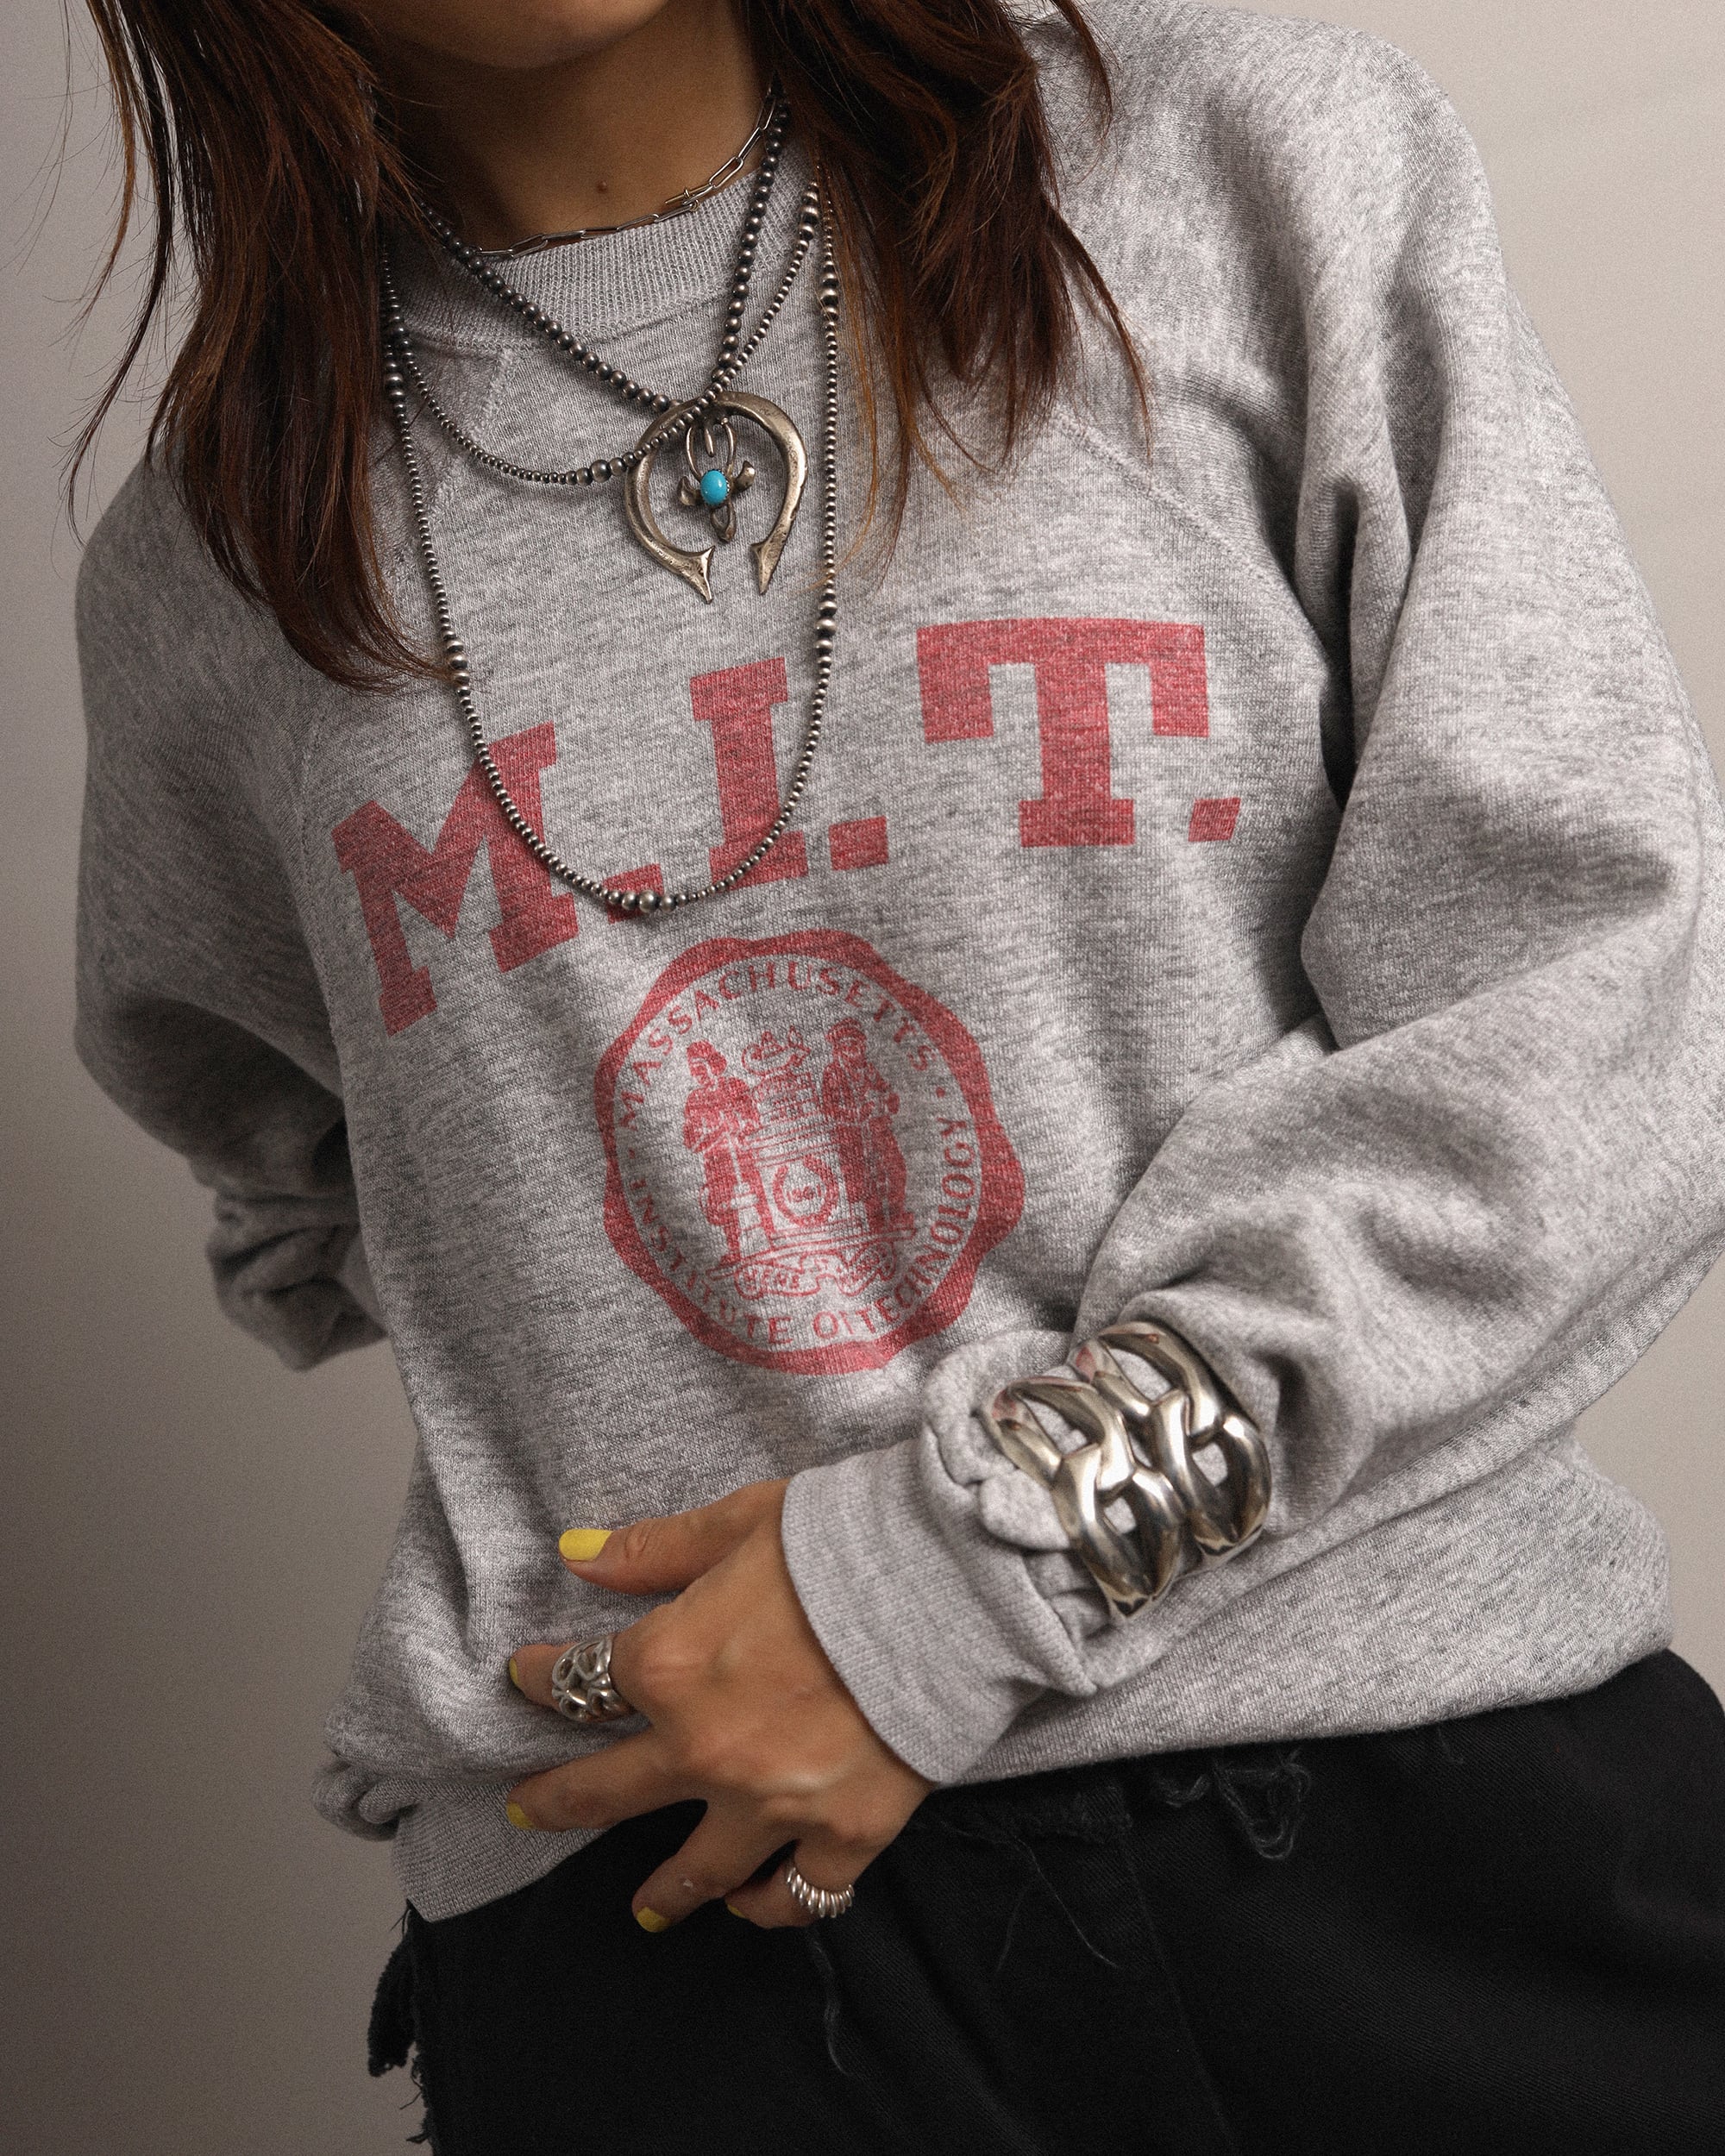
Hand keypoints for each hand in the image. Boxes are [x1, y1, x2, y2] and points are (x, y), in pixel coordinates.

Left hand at [506, 1479, 933, 1929]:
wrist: (952, 1581)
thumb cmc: (845, 1539)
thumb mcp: (738, 1523)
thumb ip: (654, 1551)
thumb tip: (577, 1555)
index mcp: (669, 1663)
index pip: (577, 1680)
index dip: (540, 1676)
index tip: (523, 1675)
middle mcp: (705, 1747)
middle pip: (606, 1791)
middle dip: (556, 1799)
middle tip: (527, 1810)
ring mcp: (773, 1801)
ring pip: (696, 1869)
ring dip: (662, 1889)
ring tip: (645, 1907)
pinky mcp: (845, 1831)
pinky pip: (797, 1894)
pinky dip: (770, 1905)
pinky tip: (751, 1903)